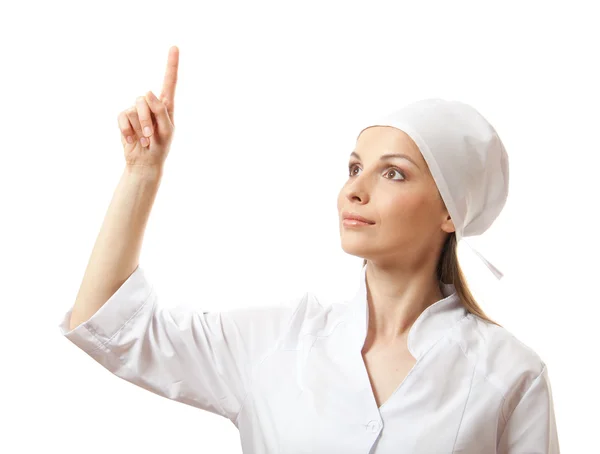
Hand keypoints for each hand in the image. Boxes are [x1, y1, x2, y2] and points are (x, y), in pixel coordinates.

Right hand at [118, 46, 178, 171]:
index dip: (171, 65)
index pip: (169, 82)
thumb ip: (161, 111)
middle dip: (147, 120)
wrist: (145, 162)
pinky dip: (127, 131)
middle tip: (150, 136)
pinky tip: (132, 141)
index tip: (175, 47)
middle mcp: (151, 104)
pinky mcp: (124, 118)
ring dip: (139, 128)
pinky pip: (123, 117)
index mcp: (166, 105)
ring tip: (144, 140)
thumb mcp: (167, 131)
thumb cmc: (160, 147)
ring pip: (135, 109)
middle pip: (145, 99)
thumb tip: (148, 91)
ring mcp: (136, 110)